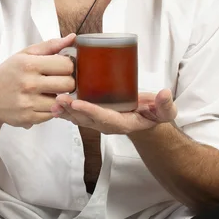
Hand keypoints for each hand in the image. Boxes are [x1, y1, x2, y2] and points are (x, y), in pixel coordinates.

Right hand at [0, 34, 75, 128]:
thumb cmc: (9, 74)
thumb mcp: (24, 55)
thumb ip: (50, 46)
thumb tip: (73, 37)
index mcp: (29, 64)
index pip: (67, 65)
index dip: (68, 66)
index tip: (62, 67)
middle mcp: (29, 84)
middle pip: (69, 84)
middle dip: (67, 82)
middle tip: (58, 81)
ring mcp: (28, 103)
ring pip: (62, 101)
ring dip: (59, 97)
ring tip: (49, 92)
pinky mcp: (29, 118)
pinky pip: (53, 114)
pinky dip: (51, 109)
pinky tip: (41, 102)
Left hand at [51, 89, 176, 133]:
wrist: (146, 121)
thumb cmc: (154, 114)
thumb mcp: (164, 112)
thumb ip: (165, 105)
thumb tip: (164, 94)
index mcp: (122, 123)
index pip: (104, 117)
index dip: (91, 110)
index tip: (78, 103)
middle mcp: (107, 124)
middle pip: (86, 118)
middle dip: (72, 109)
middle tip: (59, 99)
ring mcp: (98, 122)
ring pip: (78, 117)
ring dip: (65, 110)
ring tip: (53, 101)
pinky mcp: (93, 116)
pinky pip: (77, 114)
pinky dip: (65, 109)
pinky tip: (54, 103)